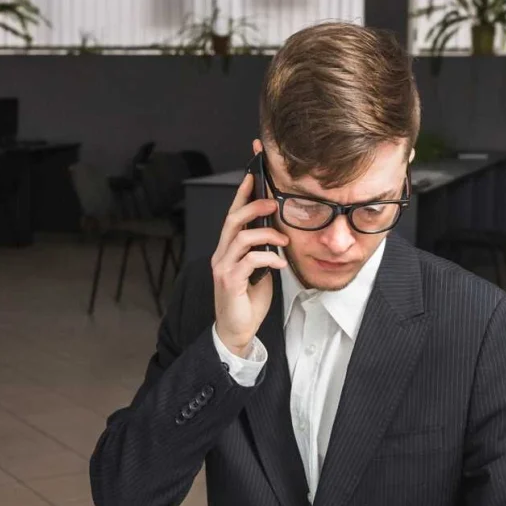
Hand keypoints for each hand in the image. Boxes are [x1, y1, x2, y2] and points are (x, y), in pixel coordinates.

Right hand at [210, 170, 288, 356]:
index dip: (242, 194)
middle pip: (233, 220)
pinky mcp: (230, 282)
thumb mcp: (258, 271)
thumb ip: (262, 252)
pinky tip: (280, 263)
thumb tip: (277, 235)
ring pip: (241, 238)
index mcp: (227, 250)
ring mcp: (223, 268)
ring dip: (266, 234)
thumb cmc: (247, 301)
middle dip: (253, 206)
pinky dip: (269, 257)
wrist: (236, 331)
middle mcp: (221, 256)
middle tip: (273, 202)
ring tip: (284, 240)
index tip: (254, 175)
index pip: (233, 216)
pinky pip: (250, 260)